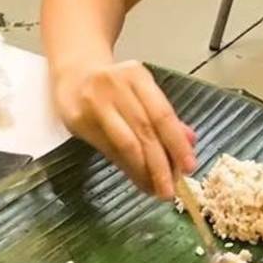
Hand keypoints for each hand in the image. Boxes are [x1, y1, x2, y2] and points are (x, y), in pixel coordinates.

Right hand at [53, 60, 196, 198]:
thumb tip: (191, 141)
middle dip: (161, 163)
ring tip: (156, 189)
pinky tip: (138, 179)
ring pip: (126, 143)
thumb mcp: (139, 90)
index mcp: (136, 75)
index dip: (177, 142)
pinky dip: (126, 167)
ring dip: (144, 170)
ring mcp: (94, 102)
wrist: (71, 74)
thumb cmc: (112, 86)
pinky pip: (108, 149)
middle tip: (171, 189)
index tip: (190, 167)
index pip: (162, 113)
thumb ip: (162, 115)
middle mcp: (115, 85)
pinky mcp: (77, 119)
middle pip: (145, 129)